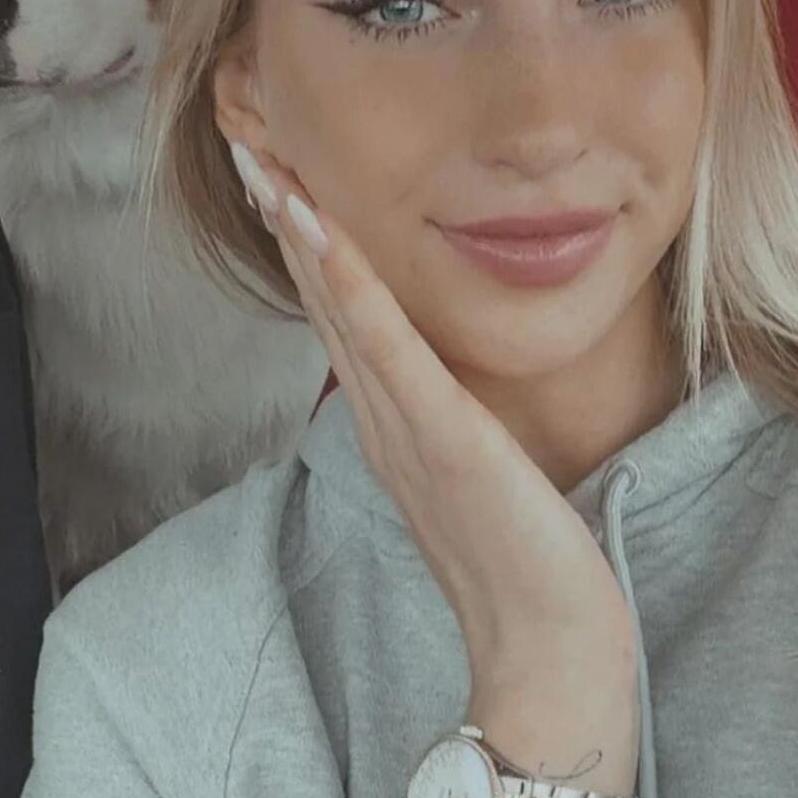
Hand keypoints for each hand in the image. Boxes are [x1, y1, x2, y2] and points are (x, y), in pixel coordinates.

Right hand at [232, 148, 637, 691]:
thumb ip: (461, 430)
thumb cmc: (532, 576)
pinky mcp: (445, 440)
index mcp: (396, 428)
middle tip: (246, 135)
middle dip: (287, 214)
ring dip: (300, 226)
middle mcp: (385, 422)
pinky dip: (347, 279)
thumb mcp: (489, 481)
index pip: (344, 316)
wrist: (550, 662)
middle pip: (326, 299)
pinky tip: (318, 222)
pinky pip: (386, 345)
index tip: (284, 171)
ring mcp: (407, 431)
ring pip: (341, 307)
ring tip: (262, 155)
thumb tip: (458, 388)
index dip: (310, 241)